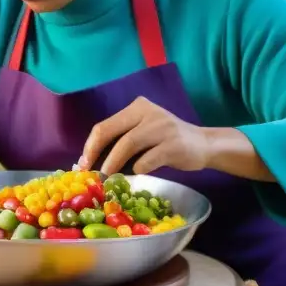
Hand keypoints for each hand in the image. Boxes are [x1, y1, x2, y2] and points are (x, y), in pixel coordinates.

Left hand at [79, 97, 210, 174]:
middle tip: (90, 174)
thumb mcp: (144, 131)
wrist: (203, 145)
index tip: (82, 165)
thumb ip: (122, 140)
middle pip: (111, 132)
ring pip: (127, 144)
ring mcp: (162, 127)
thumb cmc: (167, 142)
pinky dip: (138, 169)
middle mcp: (148, 112)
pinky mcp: (173, 144)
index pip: (104, 125)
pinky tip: (138, 174)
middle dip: (96, 154)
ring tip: (108, 178)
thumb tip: (91, 162)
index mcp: (137, 107)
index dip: (90, 146)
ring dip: (113, 164)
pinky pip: (147, 160)